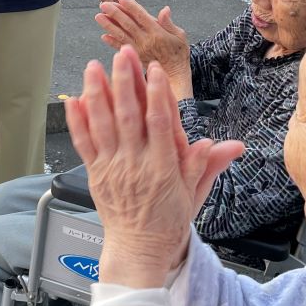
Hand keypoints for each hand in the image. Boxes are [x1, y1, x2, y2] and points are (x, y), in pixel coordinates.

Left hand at [65, 46, 243, 287]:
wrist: (139, 249)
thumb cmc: (167, 220)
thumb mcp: (195, 193)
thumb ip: (208, 164)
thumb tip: (232, 145)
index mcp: (162, 167)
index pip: (160, 122)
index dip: (157, 94)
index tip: (154, 70)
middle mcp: (134, 164)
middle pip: (128, 116)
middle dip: (125, 82)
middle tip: (123, 55)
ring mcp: (112, 167)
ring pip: (102, 124)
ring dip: (97, 93)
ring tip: (94, 67)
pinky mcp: (94, 173)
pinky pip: (83, 143)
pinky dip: (77, 121)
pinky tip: (73, 100)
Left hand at [95, 0, 191, 96]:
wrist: (175, 74)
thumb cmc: (178, 53)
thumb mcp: (180, 36)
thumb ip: (169, 23)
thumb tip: (164, 9)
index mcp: (157, 33)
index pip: (142, 17)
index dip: (131, 7)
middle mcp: (146, 41)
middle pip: (128, 24)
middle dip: (115, 13)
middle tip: (103, 4)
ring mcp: (139, 49)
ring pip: (121, 35)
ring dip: (109, 25)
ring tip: (98, 16)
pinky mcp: (135, 57)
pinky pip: (121, 48)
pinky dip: (112, 42)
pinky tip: (103, 36)